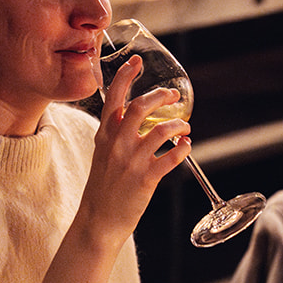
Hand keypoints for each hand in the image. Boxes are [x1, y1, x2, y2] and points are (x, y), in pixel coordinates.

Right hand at [80, 55, 190, 243]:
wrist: (97, 221)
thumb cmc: (102, 188)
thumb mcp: (101, 154)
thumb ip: (114, 134)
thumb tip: (132, 118)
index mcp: (104, 135)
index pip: (113, 97)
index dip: (126, 76)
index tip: (136, 62)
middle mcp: (117, 144)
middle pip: (140, 106)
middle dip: (160, 96)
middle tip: (172, 95)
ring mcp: (131, 161)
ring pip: (161, 130)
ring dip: (178, 125)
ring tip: (184, 128)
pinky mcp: (146, 179)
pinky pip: (171, 157)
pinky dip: (183, 148)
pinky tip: (186, 146)